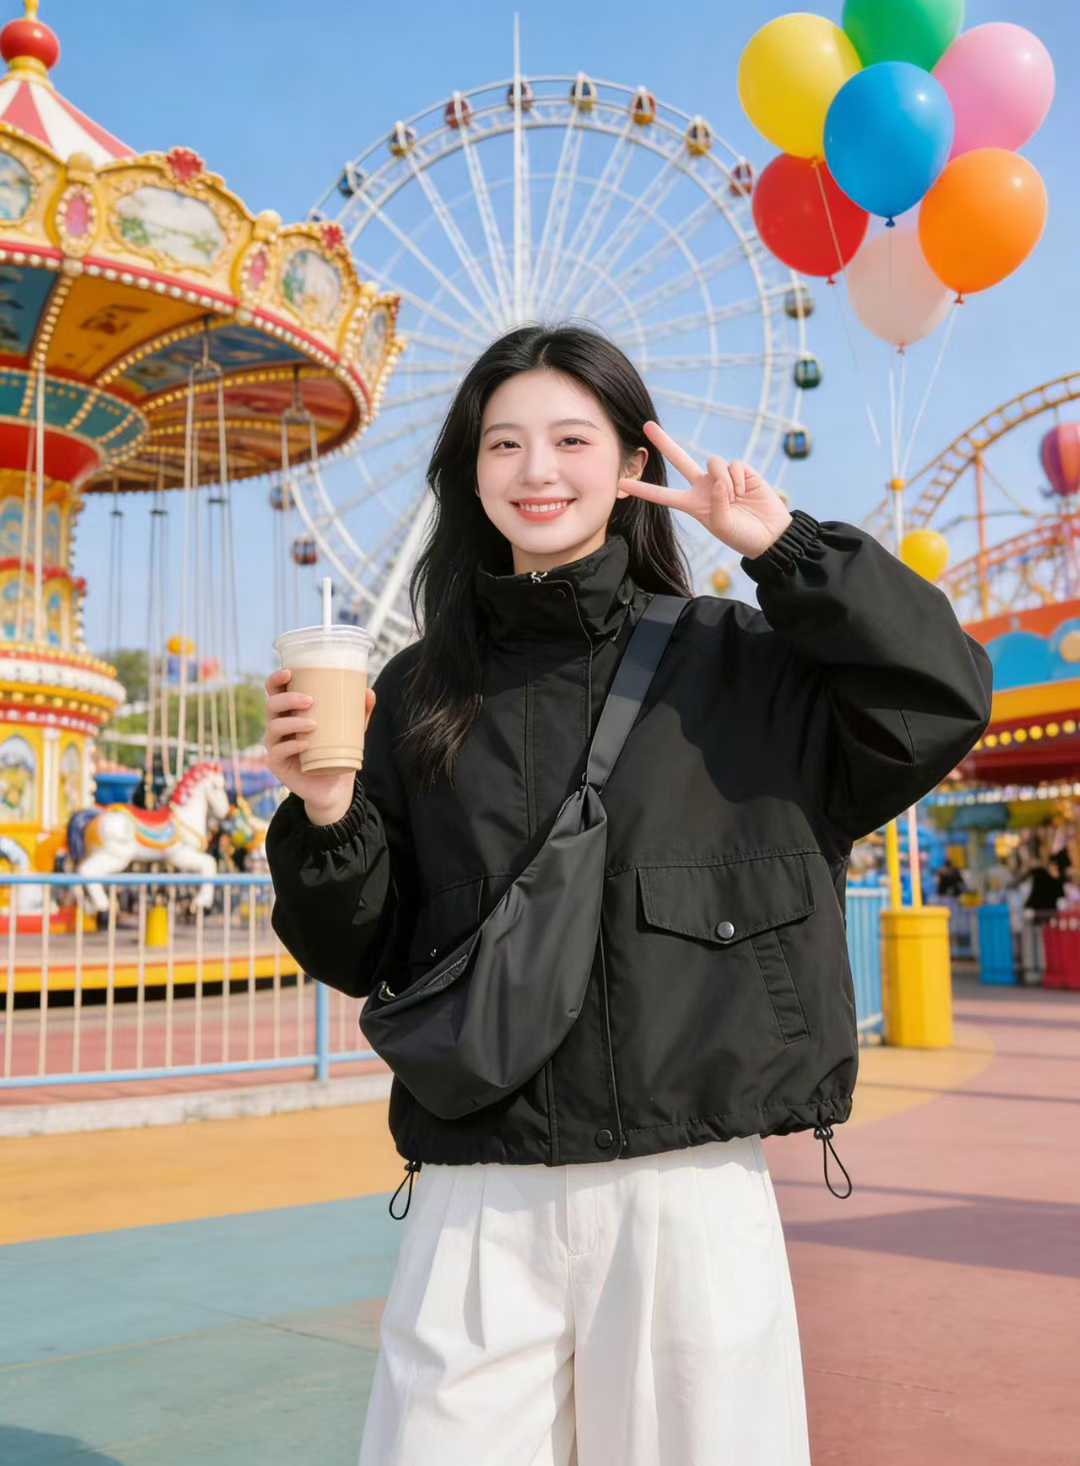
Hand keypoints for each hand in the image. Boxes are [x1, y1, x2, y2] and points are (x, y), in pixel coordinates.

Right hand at [264, 668, 376, 816]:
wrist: (334, 787)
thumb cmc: (337, 752)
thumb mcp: (351, 731)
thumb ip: (359, 712)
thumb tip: (369, 692)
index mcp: (290, 712)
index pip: (275, 691)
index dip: (276, 679)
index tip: (289, 672)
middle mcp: (279, 726)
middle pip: (271, 704)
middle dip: (288, 699)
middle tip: (310, 700)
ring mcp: (275, 745)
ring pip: (274, 727)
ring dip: (293, 722)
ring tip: (313, 725)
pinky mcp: (276, 763)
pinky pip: (278, 751)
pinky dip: (292, 745)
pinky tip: (304, 744)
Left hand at [618, 421, 792, 560]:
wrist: (770, 534)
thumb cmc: (742, 535)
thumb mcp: (722, 525)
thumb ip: (715, 502)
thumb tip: (718, 477)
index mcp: (693, 504)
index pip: (663, 495)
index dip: (643, 489)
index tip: (620, 484)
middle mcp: (704, 486)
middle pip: (679, 459)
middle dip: (664, 442)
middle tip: (646, 425)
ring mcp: (721, 477)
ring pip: (713, 462)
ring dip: (724, 481)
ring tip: (736, 499)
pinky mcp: (741, 470)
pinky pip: (732, 465)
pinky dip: (738, 480)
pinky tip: (746, 492)